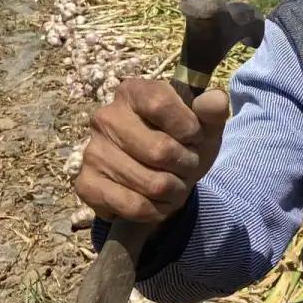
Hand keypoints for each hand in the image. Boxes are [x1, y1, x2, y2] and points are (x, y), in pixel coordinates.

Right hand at [75, 80, 228, 222]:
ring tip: (175, 183)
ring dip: (175, 191)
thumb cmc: (184, 141)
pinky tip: (157, 200)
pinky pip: (133, 206)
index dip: (188, 128)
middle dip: (187, 165)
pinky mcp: (86, 184)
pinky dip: (156, 210)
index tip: (195, 136)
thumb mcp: (205, 124)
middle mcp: (106, 117)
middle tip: (187, 165)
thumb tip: (216, 99)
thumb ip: (213, 109)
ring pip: (152, 184)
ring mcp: (92, 151)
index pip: (161, 105)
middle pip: (160, 151)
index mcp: (133, 92)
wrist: (163, 173)